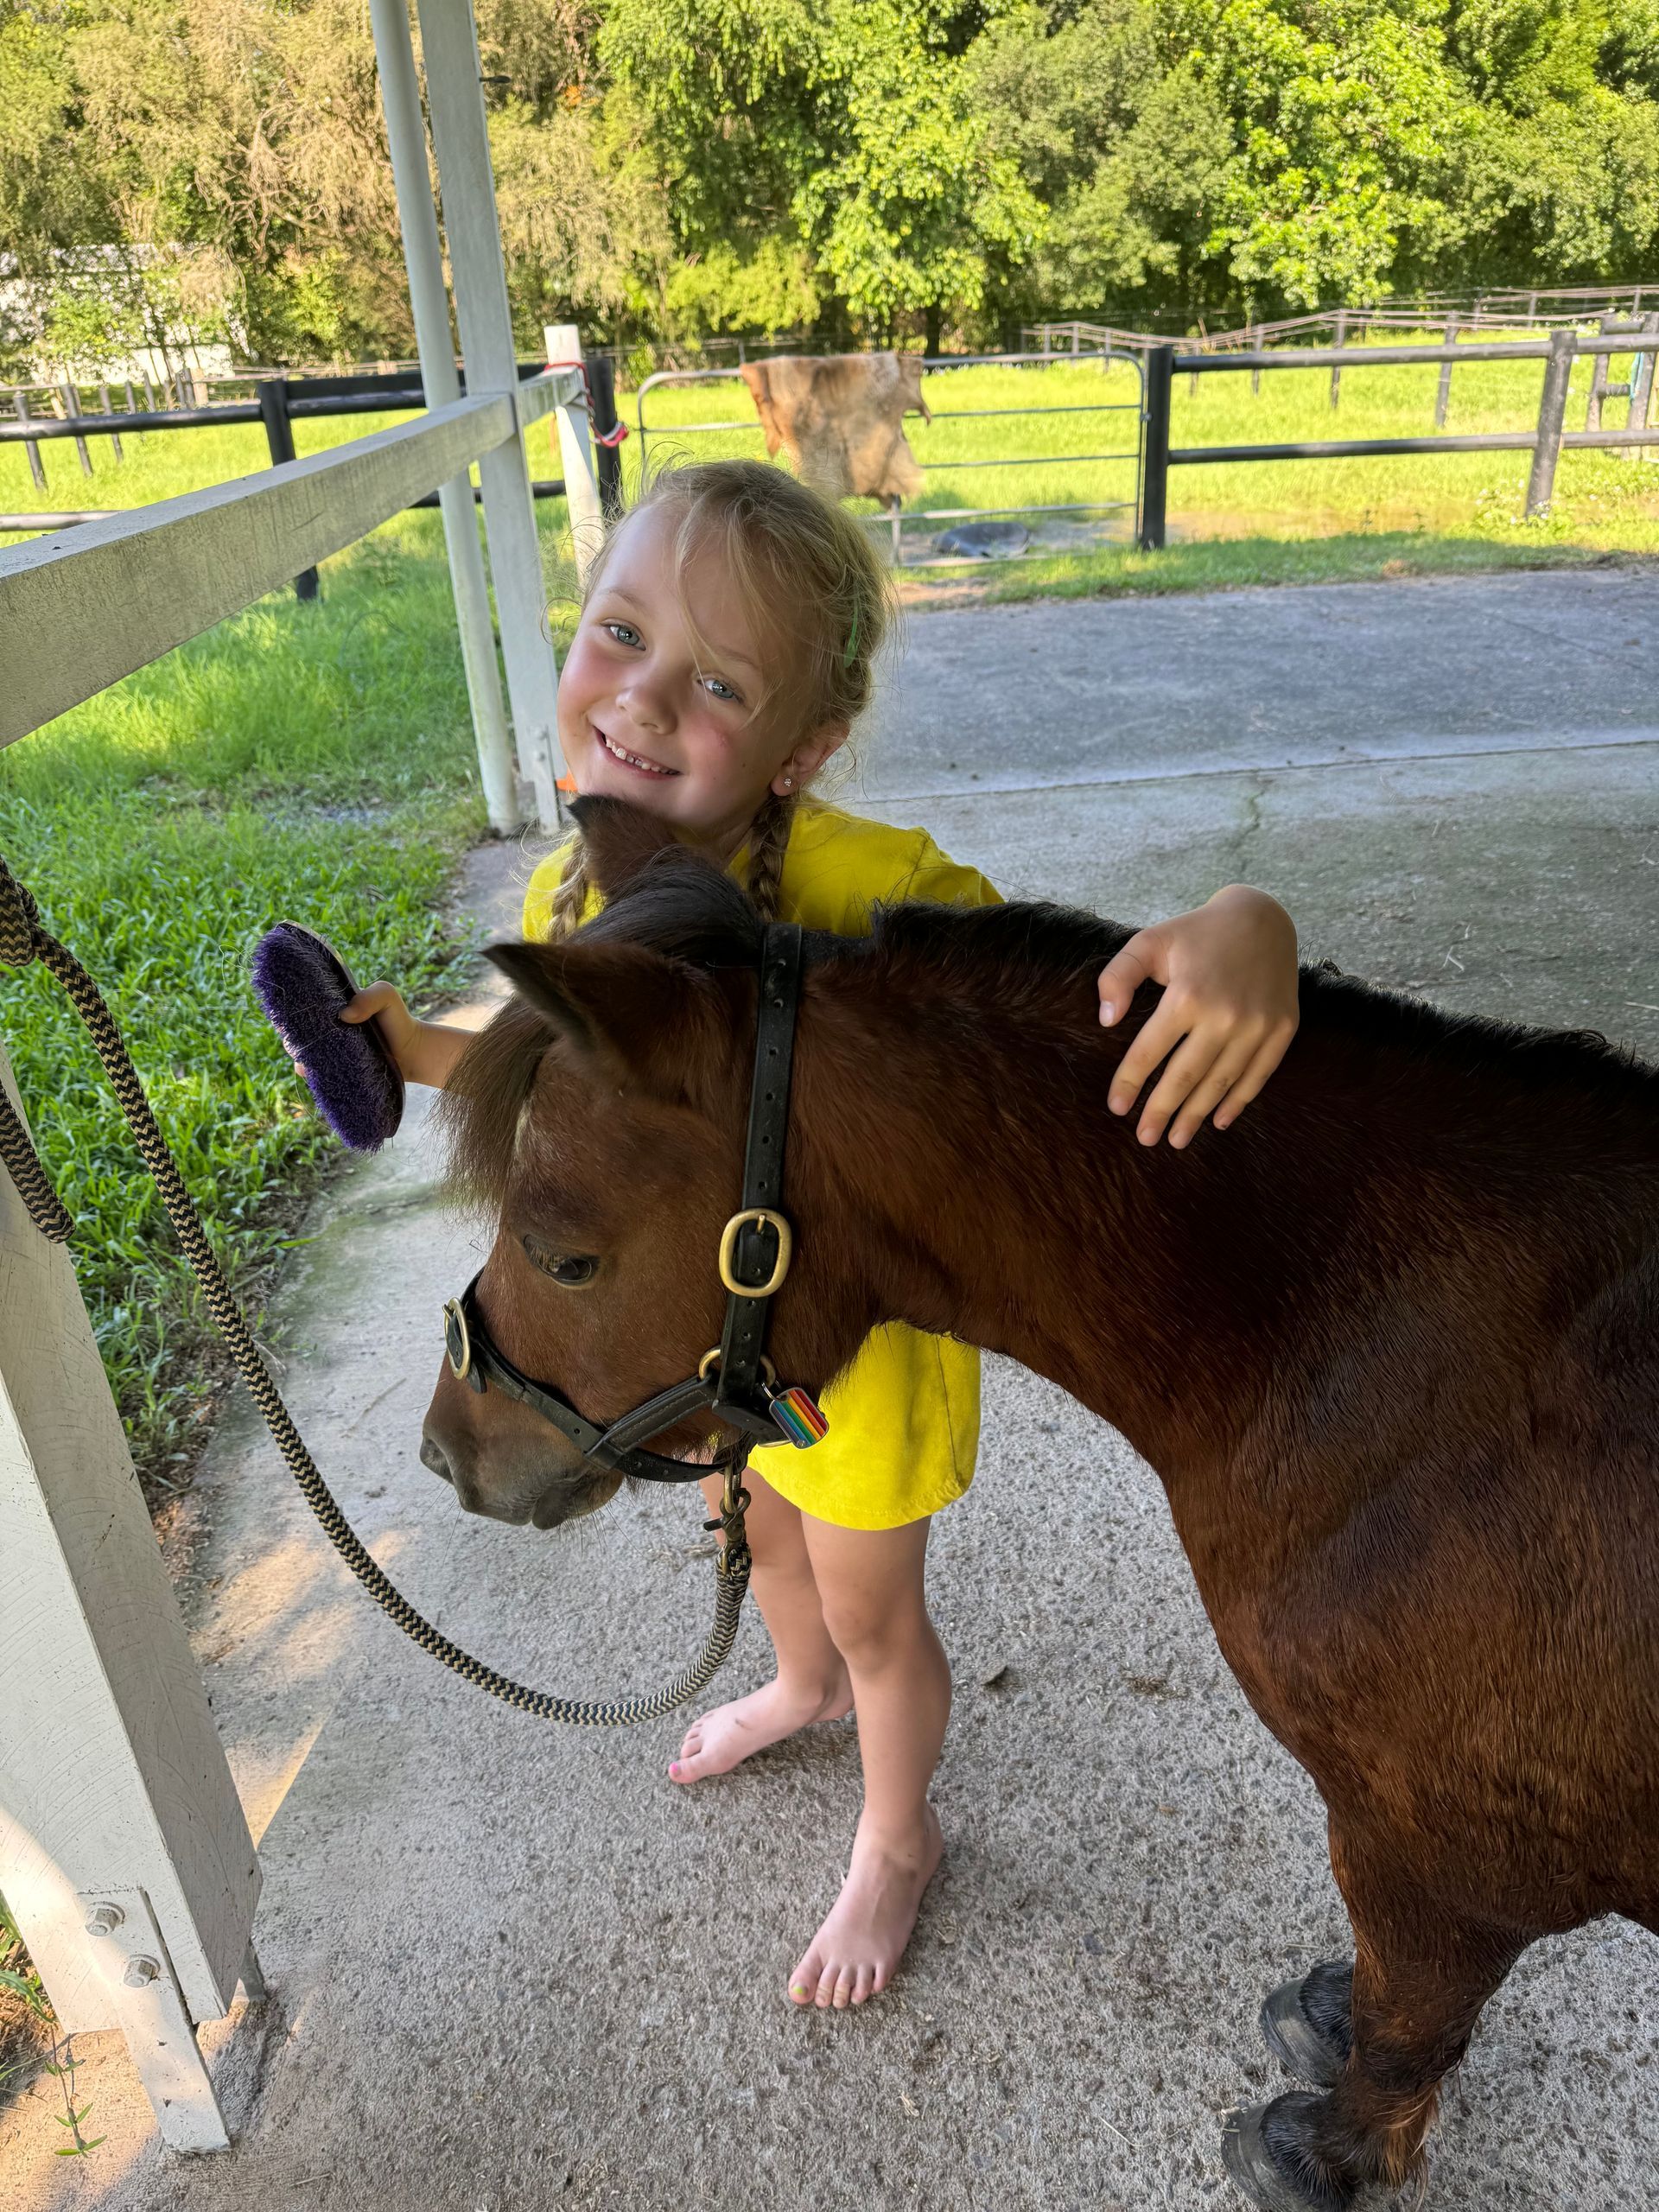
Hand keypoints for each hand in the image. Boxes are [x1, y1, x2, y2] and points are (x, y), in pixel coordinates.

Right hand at [291, 982, 468, 1089]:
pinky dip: (311, 1076)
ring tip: (307, 1060)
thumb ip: (370, 997)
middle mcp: (327, 1032)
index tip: (285, 1019)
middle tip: (298, 1042)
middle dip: (290, 1038)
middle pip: (295, 1036)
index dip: (289, 1014)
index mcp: (331, 1010)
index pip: (302, 1011)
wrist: (413, 1052)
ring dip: (300, 1058)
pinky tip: (313, 1074)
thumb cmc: (398, 1019)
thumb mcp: (387, 997)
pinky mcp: (339, 1072)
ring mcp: (332, 1054)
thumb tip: (345, 1015)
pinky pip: (318, 1076)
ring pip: (303, 1057)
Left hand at [1096, 886, 1298, 1147]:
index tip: (1116, 1108)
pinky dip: (1237, 1102)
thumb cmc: (1196, 933)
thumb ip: (1118, 977)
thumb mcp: (1149, 942)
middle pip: (1185, 1077)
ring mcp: (1259, 1025)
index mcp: (1187, 995)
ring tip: (1176, 1139)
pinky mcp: (1283, 1029)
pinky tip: (1218, 1120)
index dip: (1130, 1083)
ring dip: (1196, 1115)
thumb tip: (1106, 1021)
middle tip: (1145, 1138)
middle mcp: (1225, 1015)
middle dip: (1161, 1111)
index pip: (1150, 1052)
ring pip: (1220, 1083)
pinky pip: (1257, 1076)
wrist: (1262, 918)